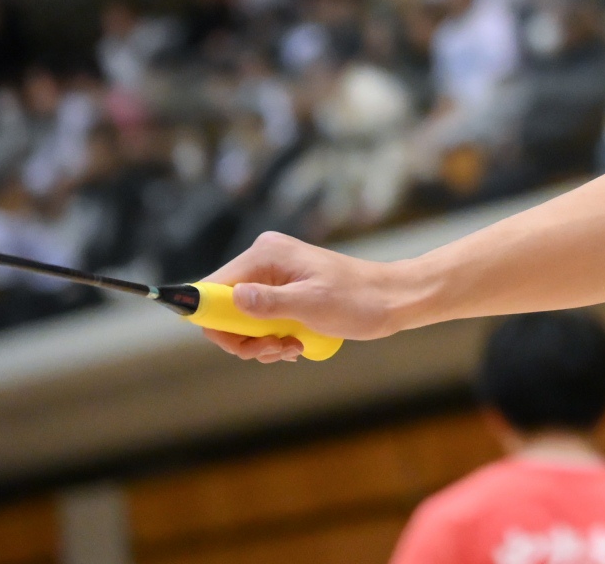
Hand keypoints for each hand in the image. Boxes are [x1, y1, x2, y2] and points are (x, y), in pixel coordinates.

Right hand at [197, 231, 429, 362]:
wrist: (391, 298)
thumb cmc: (357, 299)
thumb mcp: (312, 304)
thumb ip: (270, 303)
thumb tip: (234, 298)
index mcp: (265, 255)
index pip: (213, 289)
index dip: (216, 321)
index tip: (243, 345)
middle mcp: (264, 260)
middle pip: (225, 308)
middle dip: (244, 338)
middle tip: (274, 350)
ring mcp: (274, 276)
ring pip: (242, 320)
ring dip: (261, 343)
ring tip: (290, 347)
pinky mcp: (284, 291)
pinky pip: (260, 321)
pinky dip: (272, 338)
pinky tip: (295, 344)